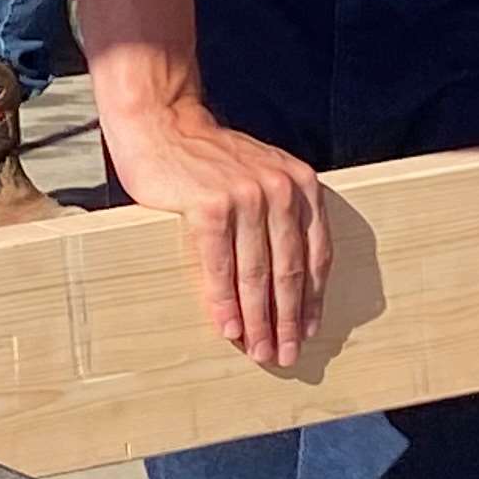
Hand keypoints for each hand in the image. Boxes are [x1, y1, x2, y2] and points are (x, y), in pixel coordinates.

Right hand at [100, 93, 328, 369]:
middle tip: (286, 354)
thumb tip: (285, 281)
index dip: (313, 298)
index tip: (310, 330)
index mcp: (301, 184)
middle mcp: (280, 189)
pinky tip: (227, 328)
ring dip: (259, 320)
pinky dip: (224, 302)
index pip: (315, 253)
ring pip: (257, 273)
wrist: (162, 124)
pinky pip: (221, 266)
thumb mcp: (261, 175)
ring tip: (260, 351)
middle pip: (289, 269)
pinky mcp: (210, 207)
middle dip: (288, 319)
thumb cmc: (207, 159)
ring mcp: (245, 196)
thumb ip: (280, 213)